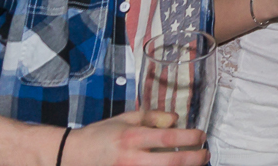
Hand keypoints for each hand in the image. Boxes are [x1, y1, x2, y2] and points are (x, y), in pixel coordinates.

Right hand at [66, 110, 207, 164]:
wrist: (72, 155)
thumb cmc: (100, 134)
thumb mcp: (125, 119)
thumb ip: (152, 117)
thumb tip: (176, 120)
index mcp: (132, 137)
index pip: (168, 138)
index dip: (190, 138)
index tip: (201, 135)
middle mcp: (132, 158)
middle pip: (170, 163)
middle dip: (193, 159)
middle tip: (205, 154)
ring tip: (195, 163)